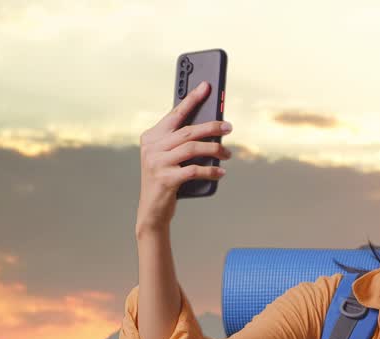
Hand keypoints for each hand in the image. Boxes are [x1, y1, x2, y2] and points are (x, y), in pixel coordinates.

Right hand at [136, 81, 233, 234]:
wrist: (152, 211)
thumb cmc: (166, 180)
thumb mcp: (170, 158)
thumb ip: (182, 142)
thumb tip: (212, 127)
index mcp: (151, 137)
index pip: (175, 113)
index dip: (192, 99)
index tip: (207, 86)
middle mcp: (151, 147)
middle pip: (187, 130)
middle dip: (211, 127)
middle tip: (229, 127)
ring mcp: (157, 163)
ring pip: (192, 148)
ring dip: (214, 150)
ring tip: (228, 154)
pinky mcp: (165, 179)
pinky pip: (194, 170)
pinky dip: (211, 171)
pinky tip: (221, 173)